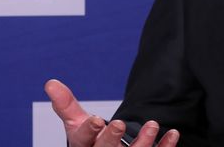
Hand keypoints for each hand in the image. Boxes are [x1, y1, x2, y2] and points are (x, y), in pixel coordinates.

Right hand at [44, 79, 179, 146]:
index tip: (95, 119)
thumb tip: (51, 83)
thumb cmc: (91, 144)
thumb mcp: (77, 126)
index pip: (82, 141)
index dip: (88, 131)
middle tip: (118, 124)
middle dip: (110, 139)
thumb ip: (67, 106)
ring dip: (144, 143)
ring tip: (152, 124)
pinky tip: (173, 134)